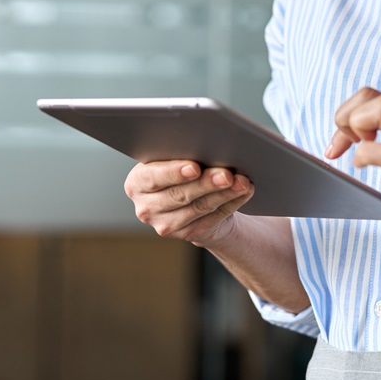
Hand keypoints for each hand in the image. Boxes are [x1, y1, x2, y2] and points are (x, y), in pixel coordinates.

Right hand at [124, 160, 253, 246]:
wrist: (190, 198)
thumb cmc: (181, 169)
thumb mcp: (172, 159)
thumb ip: (180, 153)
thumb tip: (207, 145)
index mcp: (137, 183)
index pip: (153, 177)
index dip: (174, 172)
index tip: (194, 167)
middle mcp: (146, 207)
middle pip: (179, 195)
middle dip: (206, 183)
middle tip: (226, 174)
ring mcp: (166, 225)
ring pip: (199, 208)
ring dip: (224, 194)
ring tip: (242, 182)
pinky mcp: (188, 235)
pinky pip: (213, 218)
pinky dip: (232, 203)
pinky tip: (243, 192)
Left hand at [325, 64, 380, 249]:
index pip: (373, 95)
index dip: (349, 113)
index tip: (344, 140)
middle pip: (370, 96)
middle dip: (345, 117)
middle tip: (348, 143)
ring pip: (379, 110)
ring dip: (355, 128)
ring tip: (358, 148)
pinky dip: (365, 156)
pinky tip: (364, 166)